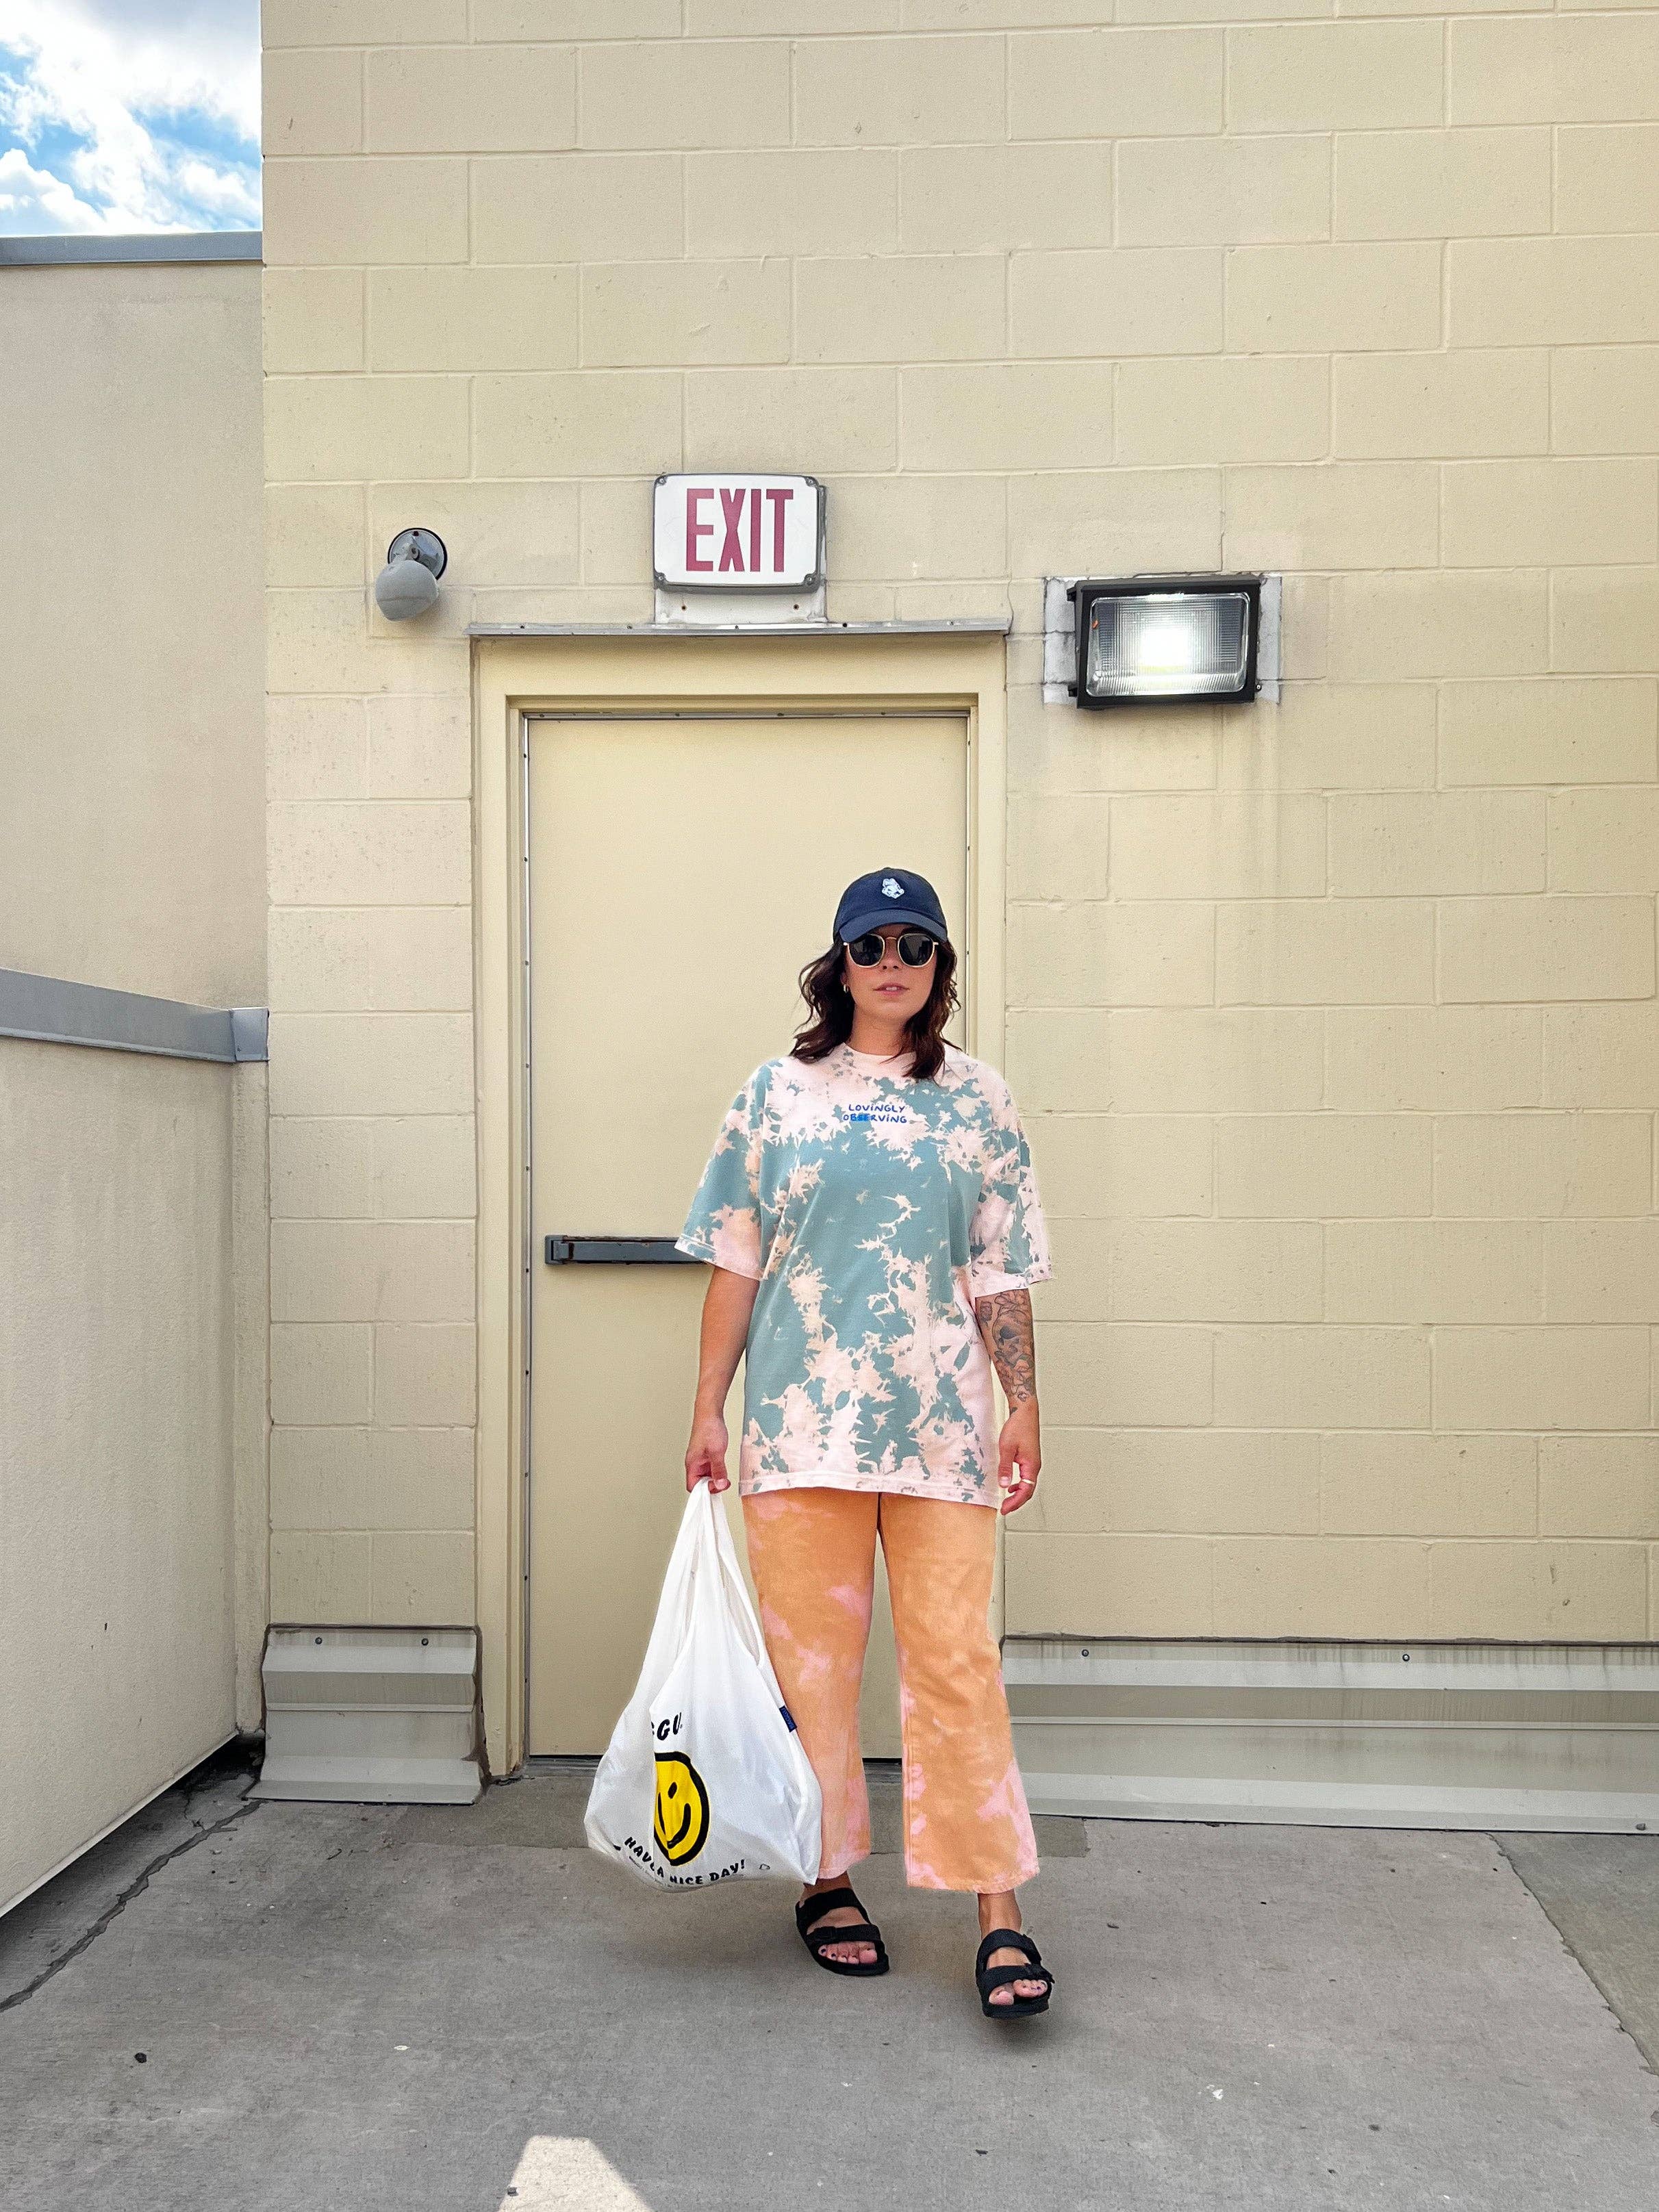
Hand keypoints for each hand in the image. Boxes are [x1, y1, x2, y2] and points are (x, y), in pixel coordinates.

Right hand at [685, 1409, 729, 1493]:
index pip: (693, 1486)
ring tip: (724, 1476)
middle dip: (712, 1485)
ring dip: (715, 1478)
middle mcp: (694, 1463)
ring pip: (705, 1475)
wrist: (710, 1412)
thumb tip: (720, 1484)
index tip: (717, 1488)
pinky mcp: (705, 1454)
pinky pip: (709, 1468)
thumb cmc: (709, 1428)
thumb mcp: (717, 1452)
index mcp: (692, 1464)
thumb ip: (718, 1470)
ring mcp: (699, 1459)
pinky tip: (723, 1468)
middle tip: (724, 1483)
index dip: (705, 1491)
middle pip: (699, 1483)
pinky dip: (716, 1470)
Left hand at [996, 1400, 1039, 1515]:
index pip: (1025, 1492)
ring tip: (1007, 1500)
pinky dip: (1019, 1484)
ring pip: (1028, 1484)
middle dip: (1017, 1502)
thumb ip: (1005, 1468)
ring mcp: (1033, 1462)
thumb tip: (1004, 1485)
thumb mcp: (1007, 1448)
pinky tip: (1011, 1484)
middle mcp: (1035, 1466)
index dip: (1015, 1503)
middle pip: (1029, 1491)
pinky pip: (1026, 1477)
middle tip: (1005, 1508)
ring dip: (1018, 1494)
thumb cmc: (1018, 1426)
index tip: (1005, 1509)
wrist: (1025, 1411)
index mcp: (1031, 1466)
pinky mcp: (1030, 1458)